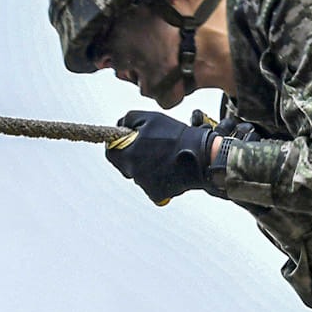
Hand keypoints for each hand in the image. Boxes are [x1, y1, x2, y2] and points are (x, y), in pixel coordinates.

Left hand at [106, 110, 222, 204]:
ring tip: (165, 157)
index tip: (129, 141)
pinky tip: (170, 169)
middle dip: (134, 155)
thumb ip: (128, 120)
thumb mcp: (149, 118)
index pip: (111, 152)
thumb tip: (120, 125)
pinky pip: (151, 186)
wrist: (201, 156)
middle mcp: (133, 172)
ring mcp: (144, 185)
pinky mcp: (156, 194)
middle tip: (152, 147)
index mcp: (127, 154)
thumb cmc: (177, 136)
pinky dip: (158, 179)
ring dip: (147, 167)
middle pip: (125, 165)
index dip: (119, 144)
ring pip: (139, 175)